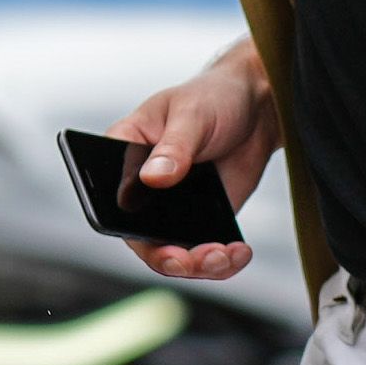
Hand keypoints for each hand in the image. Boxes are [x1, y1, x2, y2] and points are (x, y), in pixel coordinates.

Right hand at [113, 45, 276, 280]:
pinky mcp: (201, 220)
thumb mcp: (190, 115)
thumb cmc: (211, 98)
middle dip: (169, 258)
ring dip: (198, 266)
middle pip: (141, 238)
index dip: (126, 227)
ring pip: (173, 254)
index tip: (155, 238)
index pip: (110, 201)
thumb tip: (153, 178)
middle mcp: (141, 190)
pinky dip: (222, 262)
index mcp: (122, 156)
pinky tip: (239, 253)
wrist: (256, 106)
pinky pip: (203, 253)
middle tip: (197, 260)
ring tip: (226, 256)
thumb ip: (173, 148)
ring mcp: (171, 209)